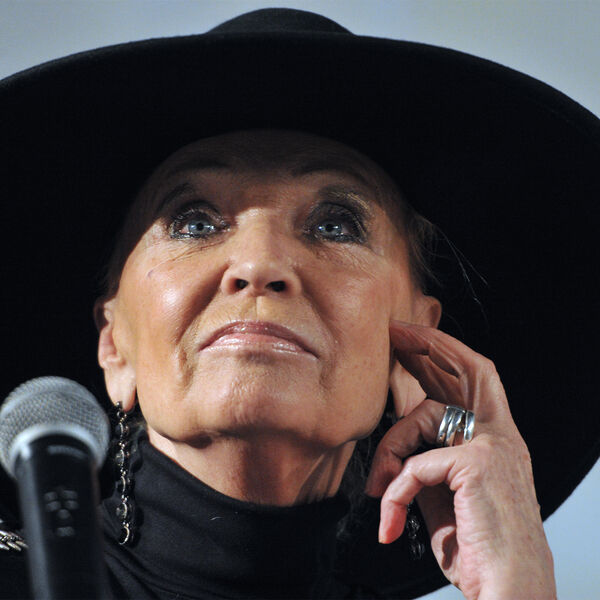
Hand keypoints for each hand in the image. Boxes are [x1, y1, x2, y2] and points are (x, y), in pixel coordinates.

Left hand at [365, 321, 555, 599]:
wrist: (510, 593)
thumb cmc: (479, 552)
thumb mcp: (447, 497)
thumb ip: (429, 461)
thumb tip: (401, 440)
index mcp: (497, 442)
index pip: (475, 381)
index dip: (446, 355)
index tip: (413, 341)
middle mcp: (501, 437)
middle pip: (466, 369)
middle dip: (428, 344)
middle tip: (395, 331)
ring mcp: (493, 446)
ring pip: (427, 415)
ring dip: (391, 448)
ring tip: (378, 489)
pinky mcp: (477, 464)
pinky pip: (415, 464)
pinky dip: (393, 491)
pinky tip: (389, 518)